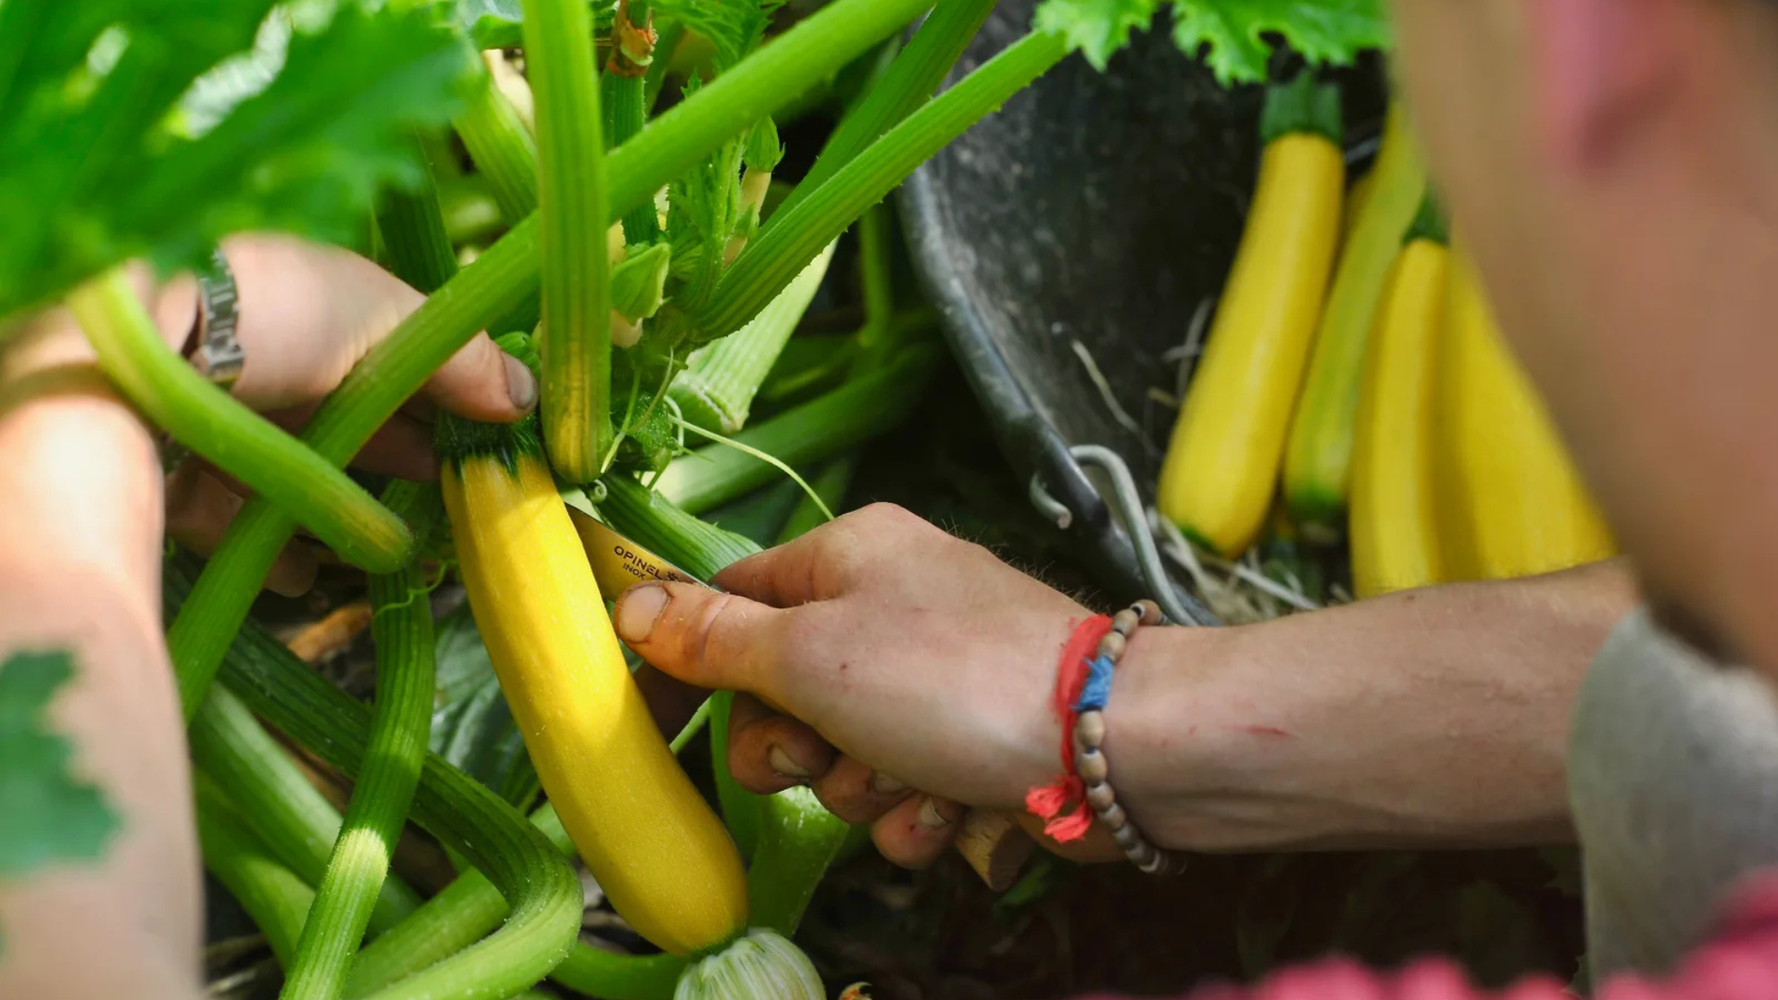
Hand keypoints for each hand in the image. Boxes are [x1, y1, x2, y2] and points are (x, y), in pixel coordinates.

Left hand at [145, 234, 535, 593]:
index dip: (459, 406)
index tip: (501, 454)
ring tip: (398, 558)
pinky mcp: (184, 476)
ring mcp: (227, 418)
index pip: (409, 362)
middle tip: (465, 515)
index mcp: (325, 310)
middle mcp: (275, 360)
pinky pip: (243, 523)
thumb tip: (530, 398)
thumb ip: (462, 362)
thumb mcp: (386, 317)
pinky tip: (308, 574)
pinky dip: (280, 552)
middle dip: (413, 468)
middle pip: (362, 425)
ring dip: (352, 519)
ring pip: (307, 478)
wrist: (131, 346)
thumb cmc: (272, 307)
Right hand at [613, 503, 1126, 867]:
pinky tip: (964, 805)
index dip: (694, 668)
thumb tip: (628, 603)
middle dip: (804, 750)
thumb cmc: (953, 679)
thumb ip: (716, 638)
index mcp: (847, 560)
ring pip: (845, 764)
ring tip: (920, 777)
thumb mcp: (812, 653)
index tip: (662, 727)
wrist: (1111, 745)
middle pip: (784, 700)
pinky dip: (926, 814)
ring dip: (871, 792)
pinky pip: (906, 798)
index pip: (731, 603)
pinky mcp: (973, 747)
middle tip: (831, 751)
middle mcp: (890, 611)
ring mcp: (935, 684)